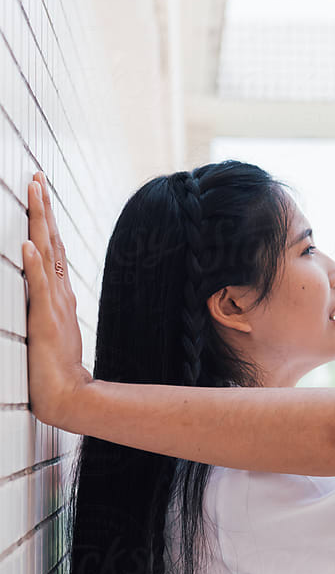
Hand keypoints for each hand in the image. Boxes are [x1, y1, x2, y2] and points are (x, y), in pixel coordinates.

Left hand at [22, 173, 90, 427]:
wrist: (67, 395)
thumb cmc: (57, 367)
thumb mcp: (54, 327)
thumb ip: (52, 302)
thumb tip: (46, 281)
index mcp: (60, 295)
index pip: (52, 248)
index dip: (45, 219)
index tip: (39, 190)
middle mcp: (59, 294)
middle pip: (51, 242)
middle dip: (43, 209)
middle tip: (36, 178)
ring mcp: (53, 305)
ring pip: (46, 256)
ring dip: (40, 225)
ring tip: (35, 195)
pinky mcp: (45, 321)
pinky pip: (39, 289)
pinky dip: (35, 266)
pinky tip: (27, 246)